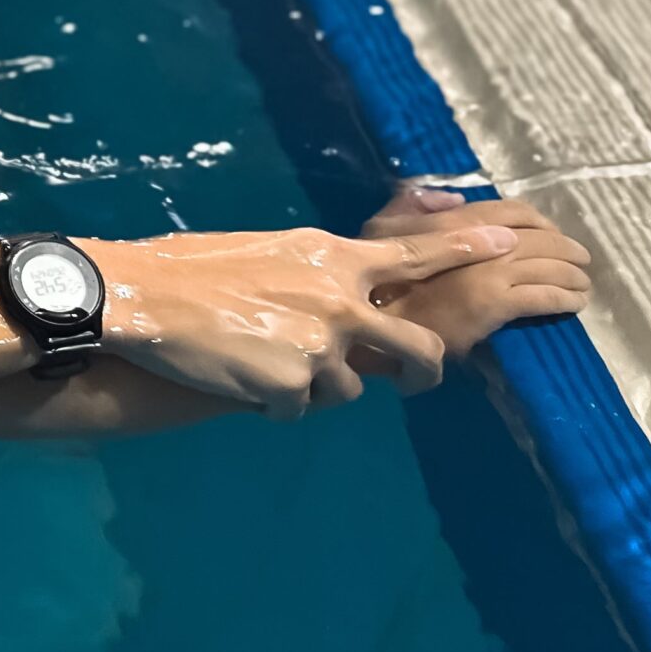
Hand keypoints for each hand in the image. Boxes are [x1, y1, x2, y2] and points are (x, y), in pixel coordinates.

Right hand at [92, 224, 514, 419]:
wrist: (142, 295)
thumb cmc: (192, 267)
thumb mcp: (267, 249)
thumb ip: (317, 271)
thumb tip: (346, 290)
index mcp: (332, 258)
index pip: (414, 254)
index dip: (463, 250)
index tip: (508, 243)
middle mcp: (339, 301)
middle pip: (416, 350)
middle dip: (424, 373)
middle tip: (416, 382)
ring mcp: (319, 348)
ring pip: (347, 387)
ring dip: (314, 383)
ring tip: (260, 360)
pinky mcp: (291, 388)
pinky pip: (299, 408)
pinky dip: (273, 401)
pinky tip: (238, 376)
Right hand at [358, 186, 592, 368]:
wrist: (376, 329)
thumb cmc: (375, 283)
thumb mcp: (379, 232)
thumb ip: (411, 206)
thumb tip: (454, 200)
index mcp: (451, 221)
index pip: (512, 211)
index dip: (540, 221)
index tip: (551, 233)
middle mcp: (474, 241)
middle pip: (539, 238)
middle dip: (566, 248)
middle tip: (580, 260)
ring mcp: (486, 272)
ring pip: (547, 265)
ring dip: (573, 274)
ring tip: (582, 284)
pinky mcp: (495, 304)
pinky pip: (544, 295)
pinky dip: (566, 297)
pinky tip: (575, 303)